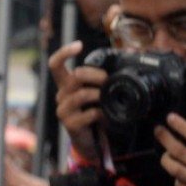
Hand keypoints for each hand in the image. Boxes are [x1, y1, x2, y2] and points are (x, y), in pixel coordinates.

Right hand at [47, 40, 106, 163]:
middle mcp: (61, 95)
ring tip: (108, 99)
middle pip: (74, 76)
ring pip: (82, 95)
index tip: (79, 45)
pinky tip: (106, 116)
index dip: (64, 53)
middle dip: (95, 75)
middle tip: (108, 80)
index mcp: (66, 85)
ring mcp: (63, 110)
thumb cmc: (94, 112)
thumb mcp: (97, 93)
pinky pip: (89, 113)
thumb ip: (102, 78)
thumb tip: (130, 53)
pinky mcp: (70, 124)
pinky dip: (102, 114)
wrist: (91, 140)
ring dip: (99, 95)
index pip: (55, 65)